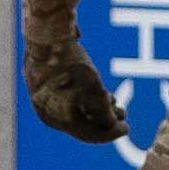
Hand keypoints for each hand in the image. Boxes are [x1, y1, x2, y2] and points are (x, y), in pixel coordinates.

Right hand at [19, 17, 125, 149]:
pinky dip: (86, 100)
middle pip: (81, 124)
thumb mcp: (93, 89)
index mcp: (55, 118)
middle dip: (104, 122)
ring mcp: (42, 98)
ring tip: (116, 103)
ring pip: (76, 111)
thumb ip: (103, 112)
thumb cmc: (70, 63)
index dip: (109, 133)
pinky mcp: (44, 84)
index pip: (87, 134)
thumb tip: (113, 126)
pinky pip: (68, 99)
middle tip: (123, 116)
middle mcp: (46, 112)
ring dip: (98, 110)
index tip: (126, 128)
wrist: (46, 35)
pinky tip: (101, 93)